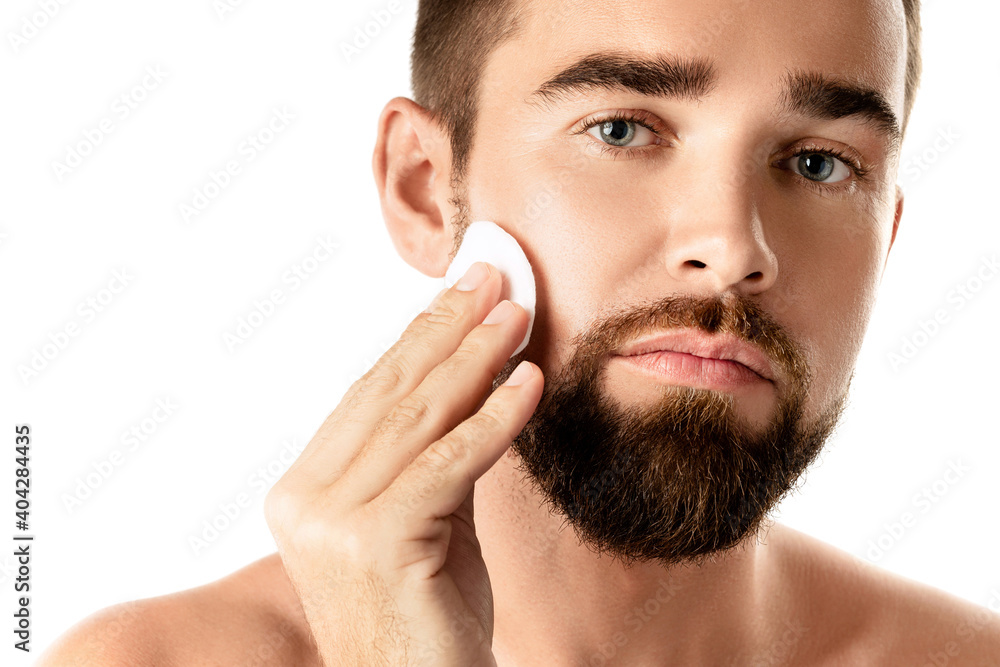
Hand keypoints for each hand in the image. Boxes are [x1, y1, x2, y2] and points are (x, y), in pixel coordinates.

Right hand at [264, 261, 542, 665]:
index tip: (461, 291)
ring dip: (476, 359)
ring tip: (517, 314)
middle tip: (493, 276)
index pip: (368, 396)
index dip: (419, 337)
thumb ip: (438, 451)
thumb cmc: (430, 617)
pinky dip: (494, 419)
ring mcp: (331, 523)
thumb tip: (479, 370)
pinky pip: (448, 463)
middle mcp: (305, 502)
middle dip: (447, 328)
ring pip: (418, 419)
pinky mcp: (376, 542)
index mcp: (303, 491)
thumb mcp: (429, 518)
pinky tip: (529, 383)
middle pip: (388, 394)